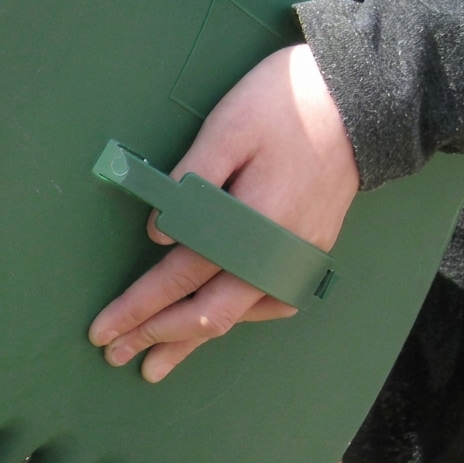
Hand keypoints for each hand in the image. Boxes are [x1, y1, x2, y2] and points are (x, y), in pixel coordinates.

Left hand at [88, 44, 358, 381]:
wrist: (361, 100)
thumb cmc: (284, 104)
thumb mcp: (226, 128)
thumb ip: (189, 180)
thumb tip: (157, 233)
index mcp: (251, 224)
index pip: (181, 277)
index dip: (138, 307)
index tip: (102, 330)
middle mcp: (277, 254)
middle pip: (208, 313)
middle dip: (156, 337)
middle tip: (115, 356)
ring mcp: (298, 259)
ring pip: (238, 316)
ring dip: (193, 339)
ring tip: (157, 362)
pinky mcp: (310, 253)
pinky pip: (268, 302)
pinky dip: (236, 318)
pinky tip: (217, 324)